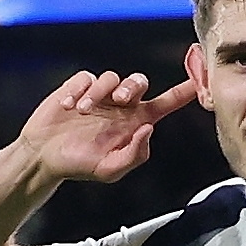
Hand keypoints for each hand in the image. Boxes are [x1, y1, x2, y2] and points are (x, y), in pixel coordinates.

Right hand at [19, 71, 198, 187]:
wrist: (44, 156)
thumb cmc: (79, 165)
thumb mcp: (109, 170)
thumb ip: (134, 155)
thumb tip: (148, 129)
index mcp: (135, 123)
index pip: (166, 103)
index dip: (184, 90)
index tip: (201, 75)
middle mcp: (121, 106)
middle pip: (140, 81)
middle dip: (132, 86)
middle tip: (117, 101)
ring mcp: (99, 95)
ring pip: (111, 77)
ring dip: (98, 93)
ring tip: (81, 112)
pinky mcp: (78, 87)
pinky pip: (86, 77)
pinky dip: (78, 91)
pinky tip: (68, 107)